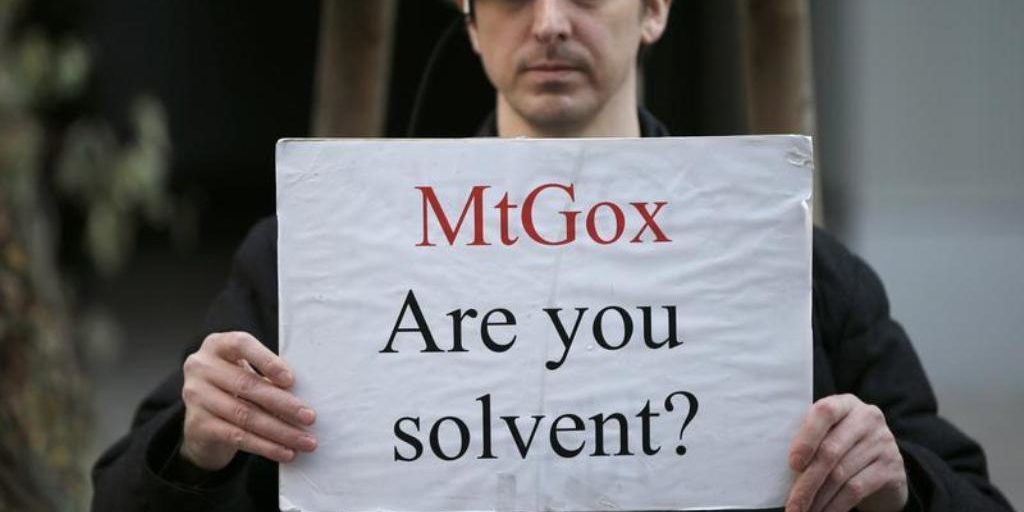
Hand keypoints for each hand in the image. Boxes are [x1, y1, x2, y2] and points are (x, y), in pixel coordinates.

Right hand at [180, 331, 316, 469]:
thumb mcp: (246, 370)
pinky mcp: (198, 424)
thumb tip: (303, 394)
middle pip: (247, 385)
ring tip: (305, 441)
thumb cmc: (235, 387)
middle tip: (309, 417)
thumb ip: (268, 374)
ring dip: (280, 431)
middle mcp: (201, 367)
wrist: (203, 419)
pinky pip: (237, 437)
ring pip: (245, 415)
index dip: (267, 361)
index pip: (242, 344)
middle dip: (284, 404)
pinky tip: (285, 452)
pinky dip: (265, 446)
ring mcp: (196, 396)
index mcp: (217, 345)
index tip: (290, 379)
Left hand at [786, 394, 907, 511]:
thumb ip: (810, 438)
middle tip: (792, 504)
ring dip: (818, 499)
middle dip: (807, 482)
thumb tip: (778, 465)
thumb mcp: (829, 434)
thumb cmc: (844, 447)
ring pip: (842, 475)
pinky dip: (836, 506)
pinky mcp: (892, 468)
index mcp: (845, 404)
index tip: (793, 464)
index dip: (806, 438)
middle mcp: (867, 418)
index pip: (824, 413)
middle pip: (830, 451)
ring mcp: (883, 442)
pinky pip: (857, 490)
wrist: (885, 466)